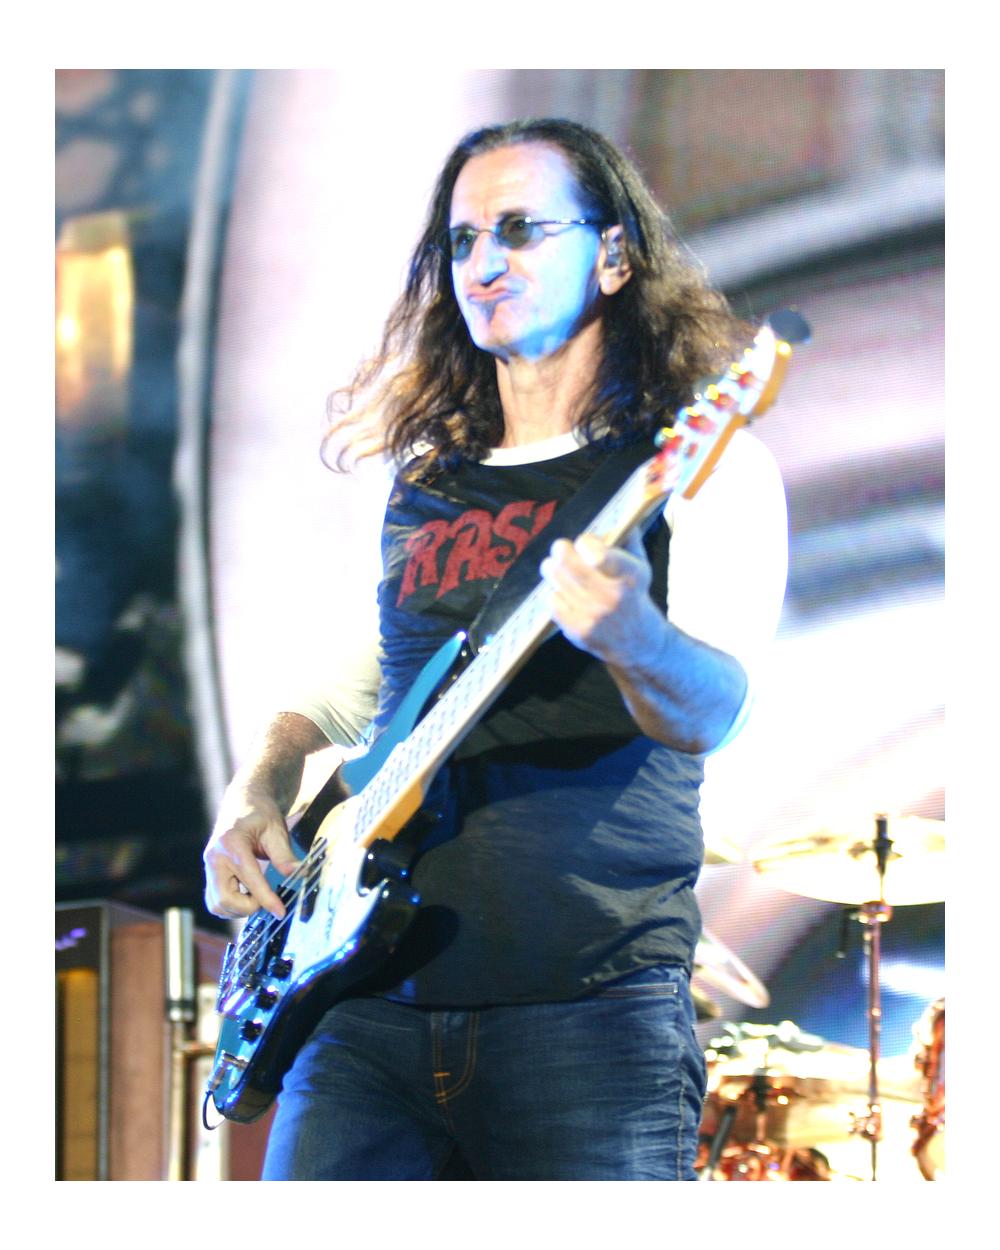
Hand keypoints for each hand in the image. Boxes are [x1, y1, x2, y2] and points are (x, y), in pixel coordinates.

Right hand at [203, 785, 301, 919]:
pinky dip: (231, 905)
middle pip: (224, 899)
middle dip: (248, 907)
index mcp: (232, 844)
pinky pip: (215, 900)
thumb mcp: (276, 830)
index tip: (280, 912)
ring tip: (258, 897)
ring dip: (238, 909)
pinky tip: (247, 895)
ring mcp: (209, 866)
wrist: (242, 802)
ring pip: (217, 904)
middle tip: (268, 900)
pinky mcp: (210, 873)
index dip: (266, 900)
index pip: (249, 880)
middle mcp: (215, 857)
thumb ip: (284, 855)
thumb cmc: (260, 813)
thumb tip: (298, 875)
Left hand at [539, 529, 659, 665]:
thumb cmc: (633, 593)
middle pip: (567, 562)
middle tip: (560, 548)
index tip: (584, 544)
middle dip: (560, 550)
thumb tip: (611, 519)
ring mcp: (594, 616)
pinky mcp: (579, 631)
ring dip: (552, 569)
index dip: (585, 543)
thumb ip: (626, 537)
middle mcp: (613, 598)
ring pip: (556, 579)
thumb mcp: (640, 564)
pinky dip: (555, 593)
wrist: (636, 639)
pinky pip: (552, 600)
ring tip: (555, 566)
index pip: (597, 554)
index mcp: (630, 576)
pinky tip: (563, 592)